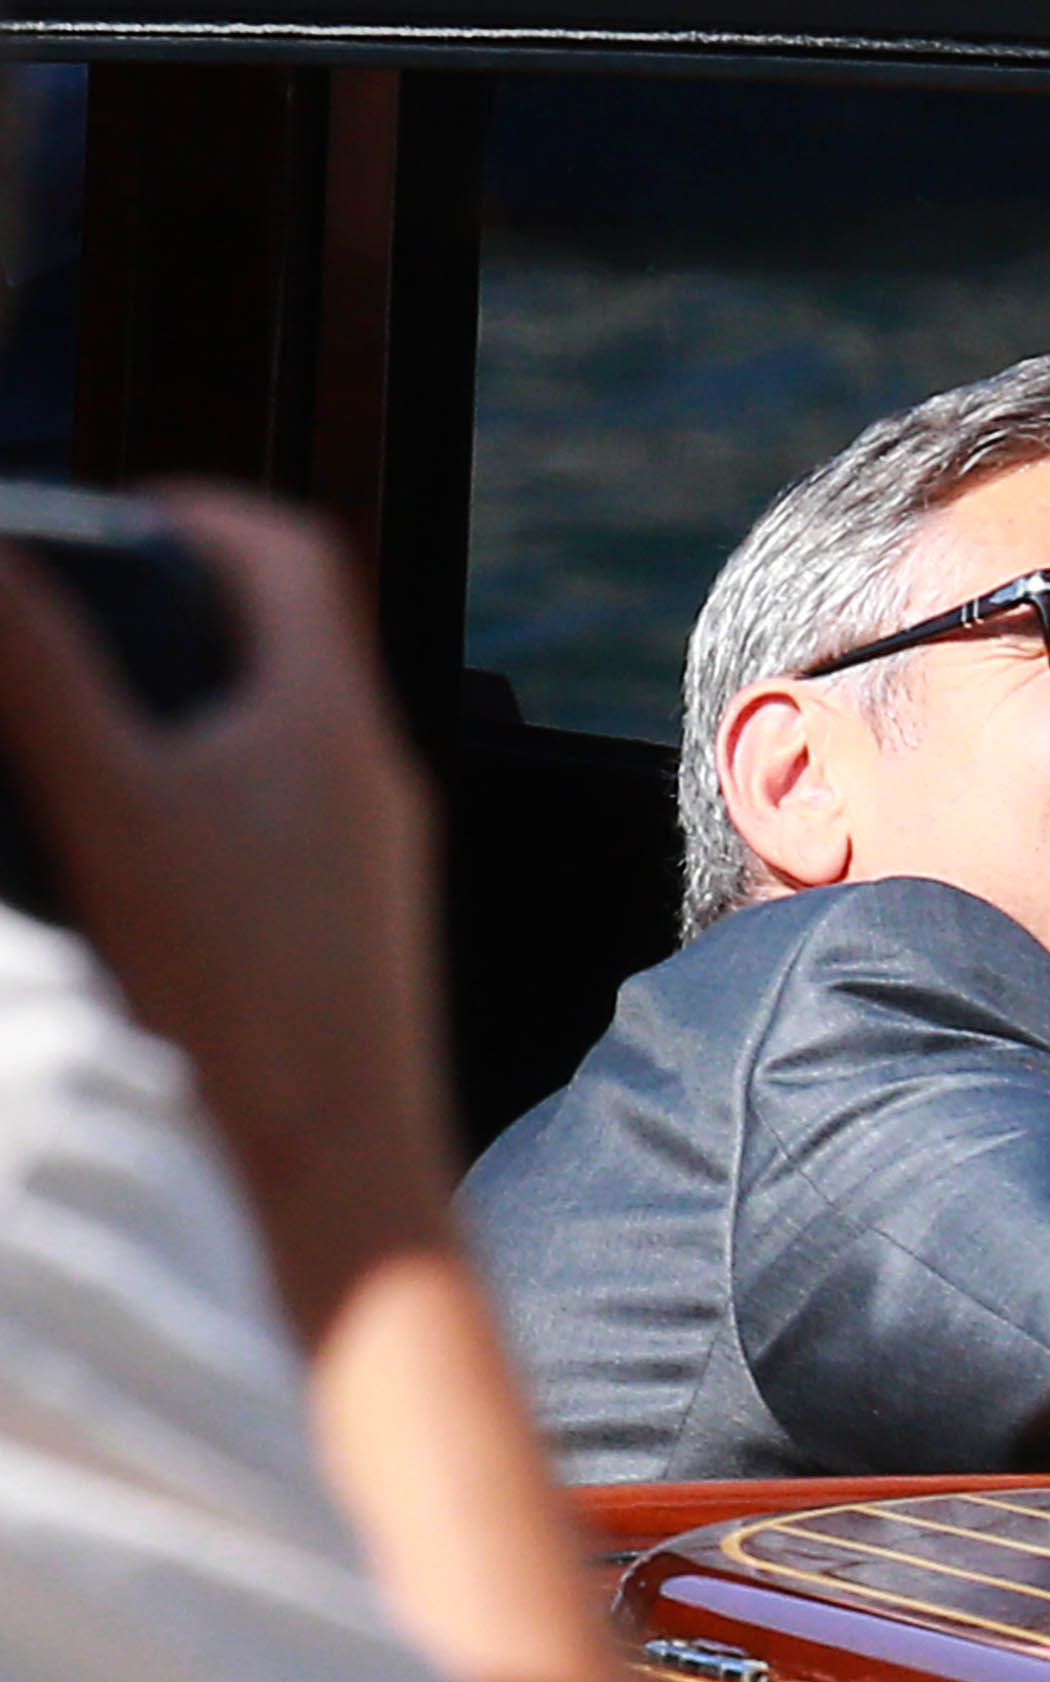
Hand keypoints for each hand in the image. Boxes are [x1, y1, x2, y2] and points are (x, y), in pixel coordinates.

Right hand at [0, 487, 448, 1331]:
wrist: (334, 1169)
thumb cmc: (237, 995)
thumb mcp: (105, 803)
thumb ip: (38, 669)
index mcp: (331, 718)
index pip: (287, 552)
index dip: (197, 512)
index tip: (120, 521)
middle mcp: (376, 777)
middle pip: (288, 639)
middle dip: (181, 609)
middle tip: (84, 619)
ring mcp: (379, 857)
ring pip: (288, 735)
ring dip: (193, 708)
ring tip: (88, 725)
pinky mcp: (362, 930)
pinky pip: (290, 822)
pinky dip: (213, 796)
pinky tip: (135, 843)